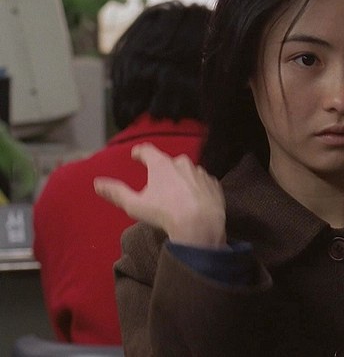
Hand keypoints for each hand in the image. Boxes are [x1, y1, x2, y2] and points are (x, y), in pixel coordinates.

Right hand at [94, 143, 226, 248]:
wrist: (201, 224)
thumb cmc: (164, 213)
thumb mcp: (134, 205)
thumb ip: (116, 192)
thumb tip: (97, 183)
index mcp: (162, 164)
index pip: (148, 151)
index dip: (140, 152)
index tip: (136, 154)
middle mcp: (183, 163)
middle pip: (169, 162)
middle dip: (163, 169)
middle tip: (158, 182)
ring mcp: (201, 173)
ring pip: (188, 172)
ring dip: (182, 179)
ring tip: (177, 194)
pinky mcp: (214, 185)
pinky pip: (202, 183)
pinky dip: (197, 189)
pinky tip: (194, 200)